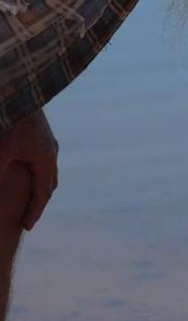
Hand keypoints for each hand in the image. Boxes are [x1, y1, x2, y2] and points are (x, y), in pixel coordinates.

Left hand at [0, 110, 58, 230]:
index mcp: (45, 159)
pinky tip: (26, 169)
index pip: (42, 193)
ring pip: (48, 169)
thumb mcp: (0, 153)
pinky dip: (37, 171)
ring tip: (31, 196)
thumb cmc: (10, 122)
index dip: (34, 212)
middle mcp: (51, 150)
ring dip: (40, 185)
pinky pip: (43, 158)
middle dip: (40, 201)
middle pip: (49, 183)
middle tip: (30, 216)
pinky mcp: (41, 131)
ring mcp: (48, 139)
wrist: (20, 92)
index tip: (27, 228)